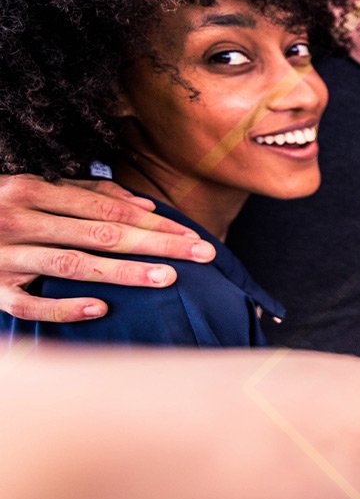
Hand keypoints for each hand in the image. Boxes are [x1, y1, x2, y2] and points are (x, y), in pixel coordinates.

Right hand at [0, 174, 213, 322]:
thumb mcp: (33, 189)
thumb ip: (86, 193)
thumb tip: (142, 204)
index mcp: (31, 190)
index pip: (107, 210)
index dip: (153, 223)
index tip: (194, 236)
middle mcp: (18, 220)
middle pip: (100, 235)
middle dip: (156, 244)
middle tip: (201, 255)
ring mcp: (3, 256)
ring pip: (72, 265)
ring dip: (122, 273)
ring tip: (167, 278)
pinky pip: (29, 303)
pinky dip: (64, 306)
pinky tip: (100, 309)